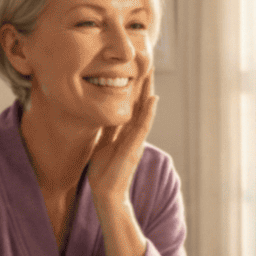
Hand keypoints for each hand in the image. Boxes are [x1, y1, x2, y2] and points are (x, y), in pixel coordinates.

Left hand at [87, 70, 157, 208]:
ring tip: (151, 73)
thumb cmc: (104, 172)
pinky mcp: (134, 147)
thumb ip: (107, 130)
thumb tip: (104, 116)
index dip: (134, 86)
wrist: (107, 194)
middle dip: (144, 83)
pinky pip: (143, 126)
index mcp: (125, 132)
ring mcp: (136, 139)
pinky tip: (152, 98)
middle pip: (141, 103)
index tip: (136, 68)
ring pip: (145, 110)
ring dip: (148, 91)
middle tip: (148, 62)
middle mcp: (134, 133)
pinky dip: (148, 112)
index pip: (131, 104)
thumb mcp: (103, 144)